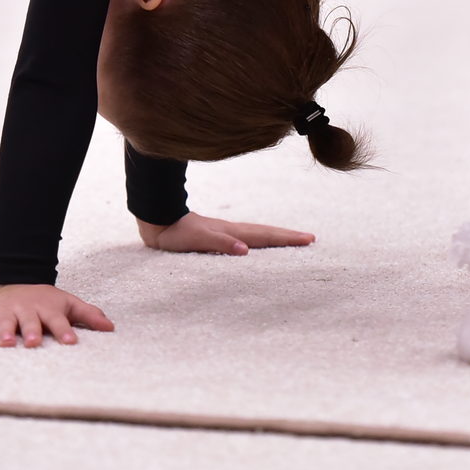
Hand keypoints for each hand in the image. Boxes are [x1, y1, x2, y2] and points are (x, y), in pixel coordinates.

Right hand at [0, 284, 113, 348]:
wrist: (20, 280)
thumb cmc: (48, 300)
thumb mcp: (69, 304)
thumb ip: (90, 316)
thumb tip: (112, 328)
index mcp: (49, 310)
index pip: (59, 321)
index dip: (65, 330)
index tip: (71, 341)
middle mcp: (28, 311)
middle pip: (31, 322)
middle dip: (33, 331)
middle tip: (34, 342)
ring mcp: (8, 312)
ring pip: (6, 323)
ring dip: (5, 332)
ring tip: (5, 343)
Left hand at [136, 211, 315, 255]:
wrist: (158, 219)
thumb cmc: (176, 232)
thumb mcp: (197, 240)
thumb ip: (220, 243)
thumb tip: (245, 250)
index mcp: (232, 232)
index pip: (265, 236)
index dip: (286, 238)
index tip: (309, 239)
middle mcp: (233, 231)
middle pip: (266, 233)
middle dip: (288, 236)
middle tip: (310, 239)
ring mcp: (227, 232)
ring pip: (258, 234)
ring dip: (277, 237)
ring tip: (293, 240)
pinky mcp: (219, 236)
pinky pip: (247, 238)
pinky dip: (260, 240)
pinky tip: (259, 245)